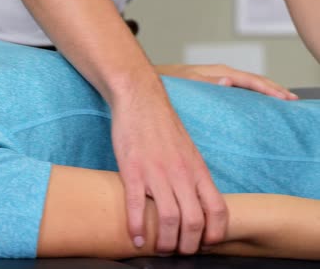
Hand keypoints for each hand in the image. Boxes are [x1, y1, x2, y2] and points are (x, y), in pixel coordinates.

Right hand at [111, 76, 227, 254]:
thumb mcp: (188, 150)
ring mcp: (157, 173)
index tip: (206, 244)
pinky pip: (137, 205)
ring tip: (159, 249)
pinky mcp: (134, 170)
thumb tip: (194, 199)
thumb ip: (192, 175)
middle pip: (194, 221)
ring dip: (165, 242)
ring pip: (168, 218)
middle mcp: (181, 174)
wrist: (141, 100)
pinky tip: (135, 237)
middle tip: (179, 252)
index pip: (218, 209)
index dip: (216, 233)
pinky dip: (137, 226)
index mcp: (197, 170)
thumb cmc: (162, 125)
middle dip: (188, 245)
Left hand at [155, 64, 297, 99]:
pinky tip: (256, 102)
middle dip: (274, 88)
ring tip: (281, 100)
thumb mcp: (186, 82)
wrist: (151, 78)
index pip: (250, 80)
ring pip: (248, 83)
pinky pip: (239, 88)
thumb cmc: (167, 80)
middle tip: (292, 100)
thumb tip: (229, 81)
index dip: (269, 89)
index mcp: (218, 72)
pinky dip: (252, 93)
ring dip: (265, 90)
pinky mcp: (212, 84)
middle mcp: (220, 73)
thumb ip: (206, 82)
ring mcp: (217, 78)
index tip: (284, 98)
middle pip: (254, 79)